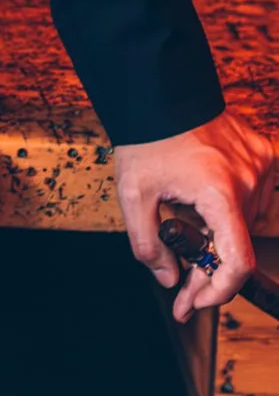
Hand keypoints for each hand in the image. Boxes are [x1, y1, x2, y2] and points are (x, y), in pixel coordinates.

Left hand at [112, 109, 276, 320]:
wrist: (160, 93)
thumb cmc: (147, 139)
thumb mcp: (133, 195)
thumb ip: (149, 245)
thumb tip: (169, 280)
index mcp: (219, 193)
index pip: (237, 262)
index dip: (219, 291)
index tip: (197, 302)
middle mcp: (248, 181)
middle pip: (236, 247)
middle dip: (208, 273)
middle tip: (184, 292)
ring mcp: (259, 167)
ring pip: (244, 225)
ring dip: (218, 239)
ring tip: (187, 234)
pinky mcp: (262, 155)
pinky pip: (253, 198)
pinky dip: (229, 211)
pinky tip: (202, 208)